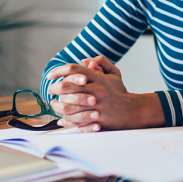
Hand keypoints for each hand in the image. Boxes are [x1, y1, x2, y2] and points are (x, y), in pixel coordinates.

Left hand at [47, 56, 163, 131]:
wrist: (132, 110)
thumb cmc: (119, 92)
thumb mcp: (114, 73)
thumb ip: (101, 62)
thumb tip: (84, 60)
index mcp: (99, 78)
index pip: (74, 69)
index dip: (59, 70)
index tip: (51, 75)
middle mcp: (96, 90)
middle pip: (68, 86)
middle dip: (54, 87)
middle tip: (50, 89)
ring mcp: (96, 106)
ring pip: (68, 105)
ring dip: (57, 105)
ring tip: (54, 104)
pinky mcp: (95, 120)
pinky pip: (75, 120)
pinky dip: (66, 120)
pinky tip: (61, 119)